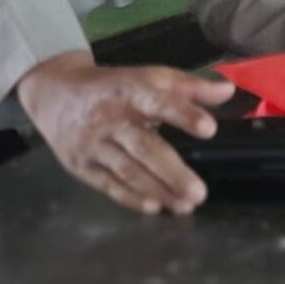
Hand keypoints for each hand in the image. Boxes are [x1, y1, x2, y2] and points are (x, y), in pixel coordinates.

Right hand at [17, 51, 234, 214]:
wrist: (56, 93)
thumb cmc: (117, 86)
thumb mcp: (151, 76)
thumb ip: (190, 86)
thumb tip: (228, 90)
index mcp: (132, 91)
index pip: (160, 102)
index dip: (184, 114)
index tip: (209, 129)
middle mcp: (111, 118)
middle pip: (143, 146)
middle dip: (172, 171)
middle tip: (200, 192)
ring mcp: (94, 144)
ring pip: (127, 170)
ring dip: (157, 190)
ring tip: (186, 204)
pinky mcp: (82, 165)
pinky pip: (108, 184)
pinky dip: (131, 198)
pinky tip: (154, 207)